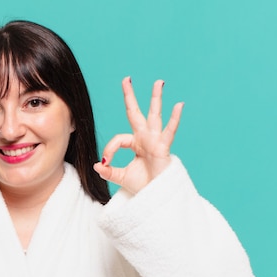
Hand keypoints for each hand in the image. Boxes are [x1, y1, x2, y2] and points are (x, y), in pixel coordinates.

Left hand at [93, 77, 183, 193]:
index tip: (105, 162)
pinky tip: (179, 105)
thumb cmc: (142, 186)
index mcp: (135, 143)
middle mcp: (145, 138)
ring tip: (158, 82)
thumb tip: (97, 165)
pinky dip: (174, 119)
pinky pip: (169, 132)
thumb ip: (108, 171)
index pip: (118, 139)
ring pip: (155, 115)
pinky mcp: (163, 148)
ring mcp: (155, 141)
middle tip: (126, 79)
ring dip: (156, 98)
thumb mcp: (120, 177)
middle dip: (130, 96)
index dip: (109, 149)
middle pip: (136, 113)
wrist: (155, 198)